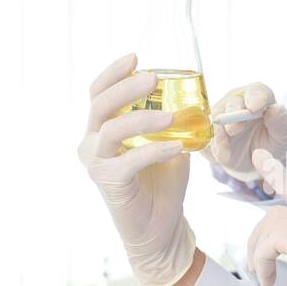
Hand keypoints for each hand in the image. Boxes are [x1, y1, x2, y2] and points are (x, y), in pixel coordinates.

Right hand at [76, 53, 196, 285]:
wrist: (160, 228)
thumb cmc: (163, 184)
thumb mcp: (171, 144)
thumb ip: (174, 122)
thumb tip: (194, 98)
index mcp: (103, 129)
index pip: (98, 93)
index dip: (113, 72)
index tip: (136, 57)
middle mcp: (92, 143)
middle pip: (100, 104)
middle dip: (126, 87)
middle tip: (153, 78)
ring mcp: (97, 164)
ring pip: (111, 129)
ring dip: (141, 118)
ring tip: (171, 116)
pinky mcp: (109, 183)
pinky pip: (129, 160)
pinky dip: (154, 150)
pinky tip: (176, 147)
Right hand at [207, 82, 286, 186]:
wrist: (256, 159)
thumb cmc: (271, 140)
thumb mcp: (283, 134)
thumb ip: (281, 121)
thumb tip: (276, 109)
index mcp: (258, 97)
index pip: (256, 91)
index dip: (255, 97)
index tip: (254, 108)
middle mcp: (238, 101)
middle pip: (233, 102)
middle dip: (233, 114)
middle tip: (234, 130)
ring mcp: (221, 114)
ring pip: (216, 119)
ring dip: (220, 135)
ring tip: (226, 153)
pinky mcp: (211, 130)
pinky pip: (208, 137)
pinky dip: (214, 147)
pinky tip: (224, 156)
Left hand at [247, 149, 286, 285]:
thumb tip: (285, 250)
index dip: (278, 174)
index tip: (260, 158)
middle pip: (278, 212)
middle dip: (258, 237)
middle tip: (255, 266)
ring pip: (273, 225)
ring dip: (258, 251)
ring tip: (262, 275)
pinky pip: (272, 243)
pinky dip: (262, 261)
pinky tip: (269, 280)